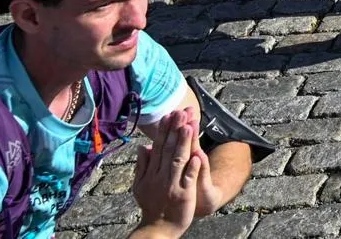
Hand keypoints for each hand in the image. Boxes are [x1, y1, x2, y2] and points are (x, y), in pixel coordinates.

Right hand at [132, 105, 202, 236]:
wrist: (158, 228)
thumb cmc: (152, 204)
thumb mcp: (141, 186)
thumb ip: (142, 166)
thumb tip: (143, 146)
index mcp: (151, 173)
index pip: (159, 148)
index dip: (164, 131)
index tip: (169, 115)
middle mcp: (161, 177)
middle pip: (169, 150)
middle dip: (175, 131)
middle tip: (181, 113)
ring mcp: (173, 186)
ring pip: (179, 161)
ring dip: (185, 143)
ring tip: (189, 127)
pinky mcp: (184, 194)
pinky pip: (189, 179)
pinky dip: (193, 167)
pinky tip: (199, 155)